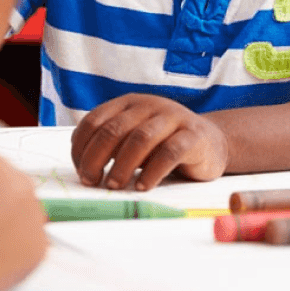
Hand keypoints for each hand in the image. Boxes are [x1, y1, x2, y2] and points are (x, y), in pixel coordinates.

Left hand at [71, 93, 228, 190]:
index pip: (94, 120)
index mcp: (128, 103)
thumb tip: (82, 164)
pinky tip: (142, 186)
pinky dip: (152, 172)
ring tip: (114, 186)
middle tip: (91, 181)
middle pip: (114, 129)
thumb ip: (111, 145)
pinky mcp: (192, 136)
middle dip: (96, 158)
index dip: (81, 146)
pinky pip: (169, 152)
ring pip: (140, 138)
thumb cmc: (163, 144)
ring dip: (122, 165)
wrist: (209, 142)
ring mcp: (172, 117)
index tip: (80, 171)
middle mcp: (148, 105)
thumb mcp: (133, 139)